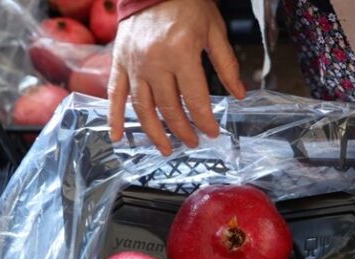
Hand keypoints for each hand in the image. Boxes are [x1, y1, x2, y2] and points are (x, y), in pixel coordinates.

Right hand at [108, 0, 245, 154]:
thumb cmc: (186, 3)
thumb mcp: (214, 30)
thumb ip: (226, 65)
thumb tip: (239, 94)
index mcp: (181, 53)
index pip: (195, 99)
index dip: (205, 121)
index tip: (213, 132)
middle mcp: (155, 62)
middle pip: (169, 108)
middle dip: (183, 130)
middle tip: (193, 142)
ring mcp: (134, 64)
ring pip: (143, 108)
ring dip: (155, 132)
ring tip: (166, 148)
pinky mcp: (119, 62)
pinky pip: (115, 94)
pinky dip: (115, 117)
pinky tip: (117, 137)